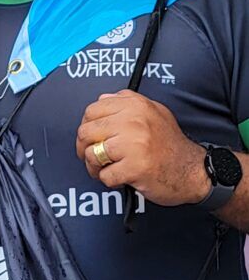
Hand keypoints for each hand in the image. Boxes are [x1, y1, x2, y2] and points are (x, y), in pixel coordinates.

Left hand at [76, 90, 207, 206]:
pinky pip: (105, 175)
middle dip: (85, 149)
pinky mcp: (135, 167)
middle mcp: (134, 121)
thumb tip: (101, 99)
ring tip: (108, 169)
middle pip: (85, 133)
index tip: (92, 137)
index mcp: (135, 105)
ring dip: (95, 167)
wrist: (194, 171)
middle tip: (96, 157)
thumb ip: (127, 103)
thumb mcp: (154, 113)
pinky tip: (122, 178)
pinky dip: (110, 181)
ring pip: (91, 155)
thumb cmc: (171, 145)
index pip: (91, 111)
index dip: (87, 127)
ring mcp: (134, 144)